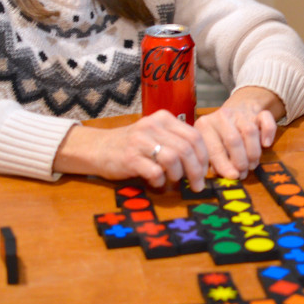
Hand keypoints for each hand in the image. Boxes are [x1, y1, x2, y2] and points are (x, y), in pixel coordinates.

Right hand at [54, 110, 208, 190]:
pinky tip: (157, 183)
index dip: (204, 157)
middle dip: (196, 171)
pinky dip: (160, 181)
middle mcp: (153, 125)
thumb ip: (177, 142)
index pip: (194, 136)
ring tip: (174, 182)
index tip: (205, 171)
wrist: (98, 148)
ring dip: (178, 175)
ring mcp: (140, 141)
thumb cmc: (133, 145)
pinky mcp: (130, 157)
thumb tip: (202, 163)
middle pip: (187, 149)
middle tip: (197, 185)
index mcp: (164, 118)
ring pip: (173, 159)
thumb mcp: (156, 135)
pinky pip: (155, 172)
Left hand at [194, 86, 282, 179]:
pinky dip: (268, 133)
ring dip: (253, 152)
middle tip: (243, 171)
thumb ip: (214, 161)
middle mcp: (221, 116)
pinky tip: (266, 144)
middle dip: (240, 160)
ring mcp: (240, 113)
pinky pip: (265, 119)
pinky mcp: (257, 111)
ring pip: (250, 131)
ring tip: (252, 164)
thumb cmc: (220, 136)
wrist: (235, 110)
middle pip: (233, 140)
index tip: (233, 176)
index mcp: (204, 125)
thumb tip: (223, 174)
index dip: (224, 165)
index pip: (215, 149)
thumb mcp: (211, 147)